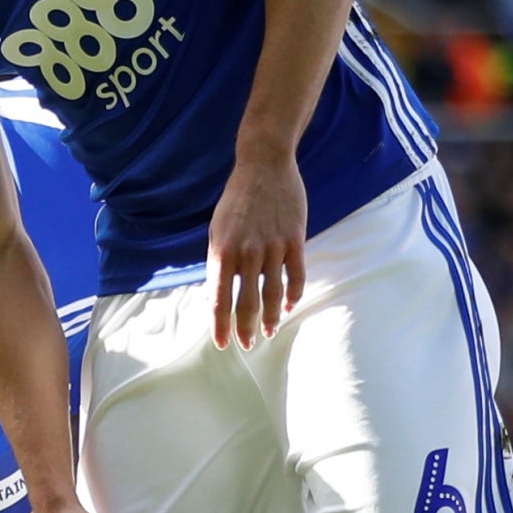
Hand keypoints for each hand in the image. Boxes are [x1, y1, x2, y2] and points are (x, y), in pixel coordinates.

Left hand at [205, 149, 306, 349]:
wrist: (263, 166)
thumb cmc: (236, 200)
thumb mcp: (217, 229)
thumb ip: (219, 260)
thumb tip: (219, 291)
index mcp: (221, 251)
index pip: (218, 299)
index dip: (220, 324)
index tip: (222, 343)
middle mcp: (246, 253)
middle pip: (245, 302)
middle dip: (244, 328)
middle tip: (245, 345)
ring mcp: (272, 247)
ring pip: (272, 294)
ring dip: (269, 317)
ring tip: (267, 333)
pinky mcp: (295, 240)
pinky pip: (296, 275)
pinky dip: (292, 295)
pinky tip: (287, 306)